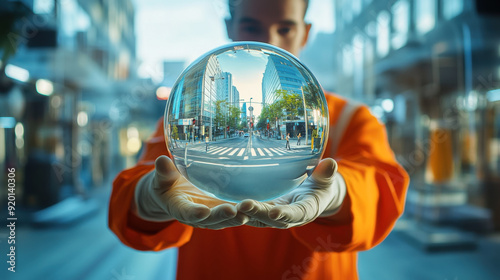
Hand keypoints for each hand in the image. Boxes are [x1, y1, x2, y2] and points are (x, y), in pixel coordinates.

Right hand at [134, 156, 249, 229]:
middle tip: (233, 212)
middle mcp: (199, 216)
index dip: (194, 213)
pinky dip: (247, 211)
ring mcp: (213, 215)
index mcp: (181, 209)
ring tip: (249, 211)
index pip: (187, 212)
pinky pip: (237, 212)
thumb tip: (161, 160)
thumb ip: (163, 172)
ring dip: (238, 216)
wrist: (175, 194)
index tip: (202, 211)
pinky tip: (260, 206)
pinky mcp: (224, 210)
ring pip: (227, 219)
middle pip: (211, 219)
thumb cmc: (167, 184)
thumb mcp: (162, 178)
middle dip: (222, 216)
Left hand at [237, 158, 344, 228]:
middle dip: (258, 213)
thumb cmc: (320, 184)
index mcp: (306, 211)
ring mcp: (273, 215)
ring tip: (230, 206)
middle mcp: (288, 217)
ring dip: (244, 213)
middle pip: (272, 219)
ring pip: (257, 217)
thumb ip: (326, 174)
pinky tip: (223, 203)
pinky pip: (250, 212)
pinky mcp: (263, 211)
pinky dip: (237, 210)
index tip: (276, 212)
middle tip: (244, 205)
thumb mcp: (326, 179)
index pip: (296, 214)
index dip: (286, 214)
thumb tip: (330, 163)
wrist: (312, 193)